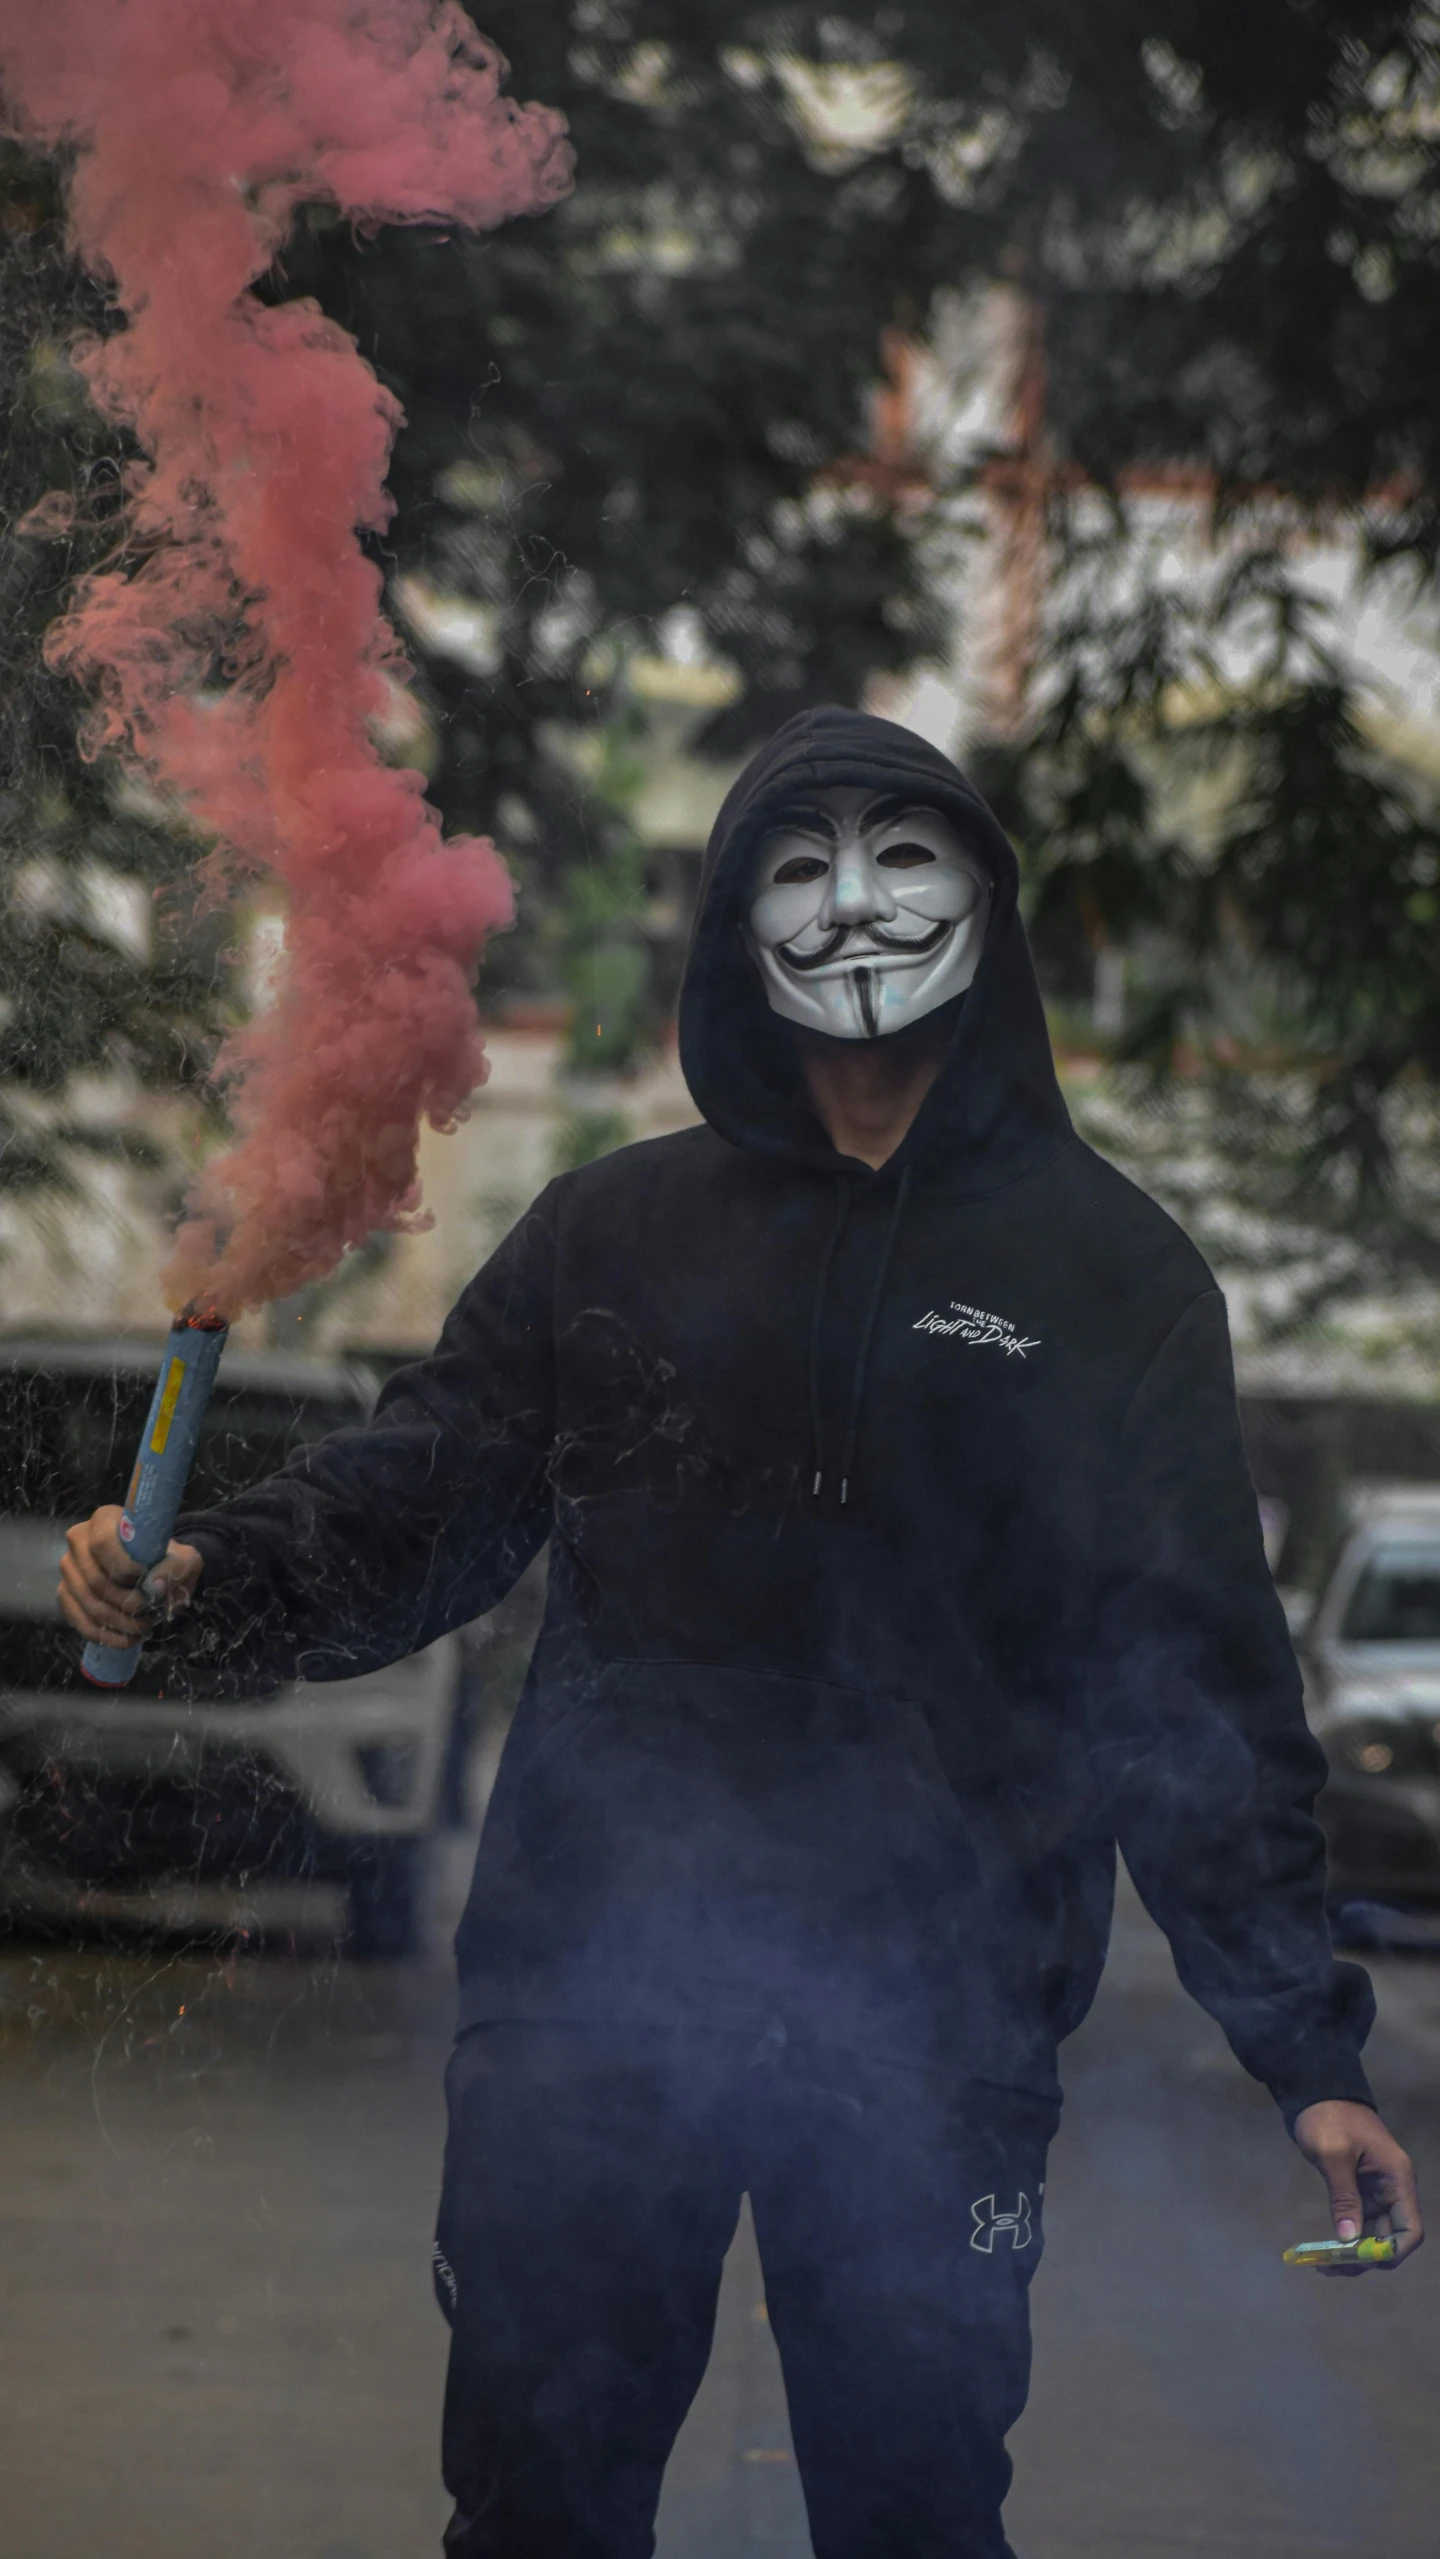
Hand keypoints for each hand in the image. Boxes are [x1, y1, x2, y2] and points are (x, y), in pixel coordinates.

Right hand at [58, 1506, 203, 1648]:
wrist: (155, 1570)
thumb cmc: (166, 1558)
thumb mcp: (184, 1558)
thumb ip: (175, 1567)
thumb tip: (155, 1586)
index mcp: (104, 1519)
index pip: (102, 1543)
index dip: (124, 1567)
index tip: (147, 1579)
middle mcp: (79, 1540)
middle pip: (95, 1580)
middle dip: (126, 1604)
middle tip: (150, 1613)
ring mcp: (69, 1569)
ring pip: (88, 1605)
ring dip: (119, 1623)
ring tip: (143, 1627)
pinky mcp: (66, 1595)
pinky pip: (80, 1622)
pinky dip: (106, 1636)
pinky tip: (128, 1639)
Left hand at [1291, 2100, 1423, 2270]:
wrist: (1317, 2092)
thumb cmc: (1329, 2118)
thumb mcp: (1333, 2154)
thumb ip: (1343, 2196)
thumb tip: (1349, 2240)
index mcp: (1397, 2179)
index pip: (1410, 2229)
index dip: (1391, 2251)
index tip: (1361, 2260)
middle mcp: (1393, 2190)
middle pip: (1392, 2238)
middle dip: (1367, 2258)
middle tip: (1332, 2268)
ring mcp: (1377, 2192)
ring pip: (1375, 2235)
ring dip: (1355, 2253)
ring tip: (1324, 2264)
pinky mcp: (1361, 2191)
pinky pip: (1360, 2223)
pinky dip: (1347, 2238)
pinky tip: (1327, 2250)